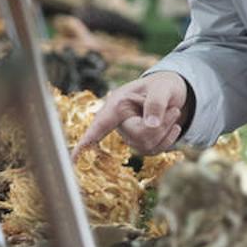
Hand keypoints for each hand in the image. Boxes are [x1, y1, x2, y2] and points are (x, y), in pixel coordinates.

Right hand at [71, 72, 188, 159]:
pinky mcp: (139, 145)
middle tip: (173, 110)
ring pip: (147, 146)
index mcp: (117, 105)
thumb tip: (152, 125)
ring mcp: (128, 136)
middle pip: (138, 137)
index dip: (85, 144)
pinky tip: (173, 126)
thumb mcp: (162, 88)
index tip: (72, 160)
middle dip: (160, 127)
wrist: (172, 93)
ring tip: (173, 112)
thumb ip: (156, 103)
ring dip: (166, 131)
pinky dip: (169, 139)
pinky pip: (155, 151)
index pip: (99, 127)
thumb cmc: (163, 86)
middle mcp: (118, 123)